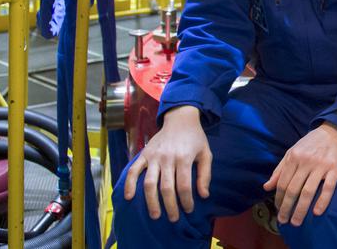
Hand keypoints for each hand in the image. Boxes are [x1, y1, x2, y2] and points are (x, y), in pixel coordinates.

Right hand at [123, 106, 210, 221]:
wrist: (180, 118)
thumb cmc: (195, 138)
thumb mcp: (206, 153)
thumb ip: (205, 174)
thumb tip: (204, 195)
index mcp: (184, 157)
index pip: (184, 185)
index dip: (186, 200)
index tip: (188, 209)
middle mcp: (167, 158)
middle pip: (166, 188)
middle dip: (170, 206)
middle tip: (173, 218)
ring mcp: (154, 156)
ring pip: (149, 183)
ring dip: (151, 201)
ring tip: (155, 215)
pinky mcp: (144, 154)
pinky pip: (134, 170)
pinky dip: (130, 184)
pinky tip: (129, 197)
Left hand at [263, 123, 336, 225]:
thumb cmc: (312, 143)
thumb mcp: (293, 151)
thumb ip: (280, 169)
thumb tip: (266, 187)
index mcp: (294, 157)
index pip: (283, 182)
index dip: (279, 198)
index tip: (278, 210)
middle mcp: (306, 162)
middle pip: (293, 189)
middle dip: (287, 208)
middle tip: (284, 221)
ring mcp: (322, 166)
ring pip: (308, 191)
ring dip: (301, 209)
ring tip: (296, 222)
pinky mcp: (336, 169)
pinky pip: (328, 187)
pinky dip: (322, 201)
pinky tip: (317, 212)